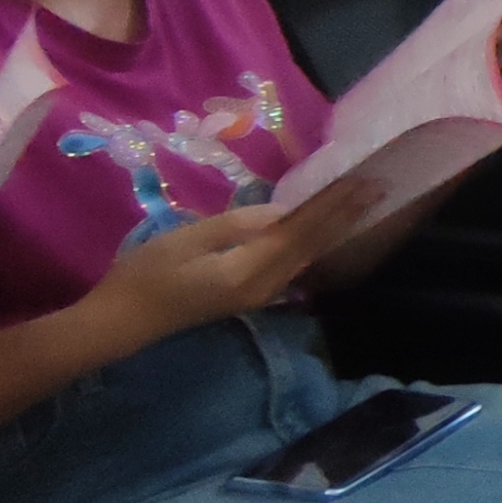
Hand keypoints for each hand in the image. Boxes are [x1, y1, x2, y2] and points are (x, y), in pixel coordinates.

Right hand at [80, 185, 378, 345]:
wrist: (123, 321)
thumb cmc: (145, 275)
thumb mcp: (185, 241)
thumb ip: (235, 226)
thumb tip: (281, 211)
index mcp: (249, 270)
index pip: (301, 231)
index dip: (331, 205)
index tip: (360, 181)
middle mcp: (265, 286)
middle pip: (313, 245)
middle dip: (345, 215)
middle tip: (377, 187)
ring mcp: (260, 295)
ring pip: (307, 256)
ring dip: (335, 229)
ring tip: (362, 205)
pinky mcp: (251, 295)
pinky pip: (295, 265)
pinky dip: (315, 244)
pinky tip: (325, 233)